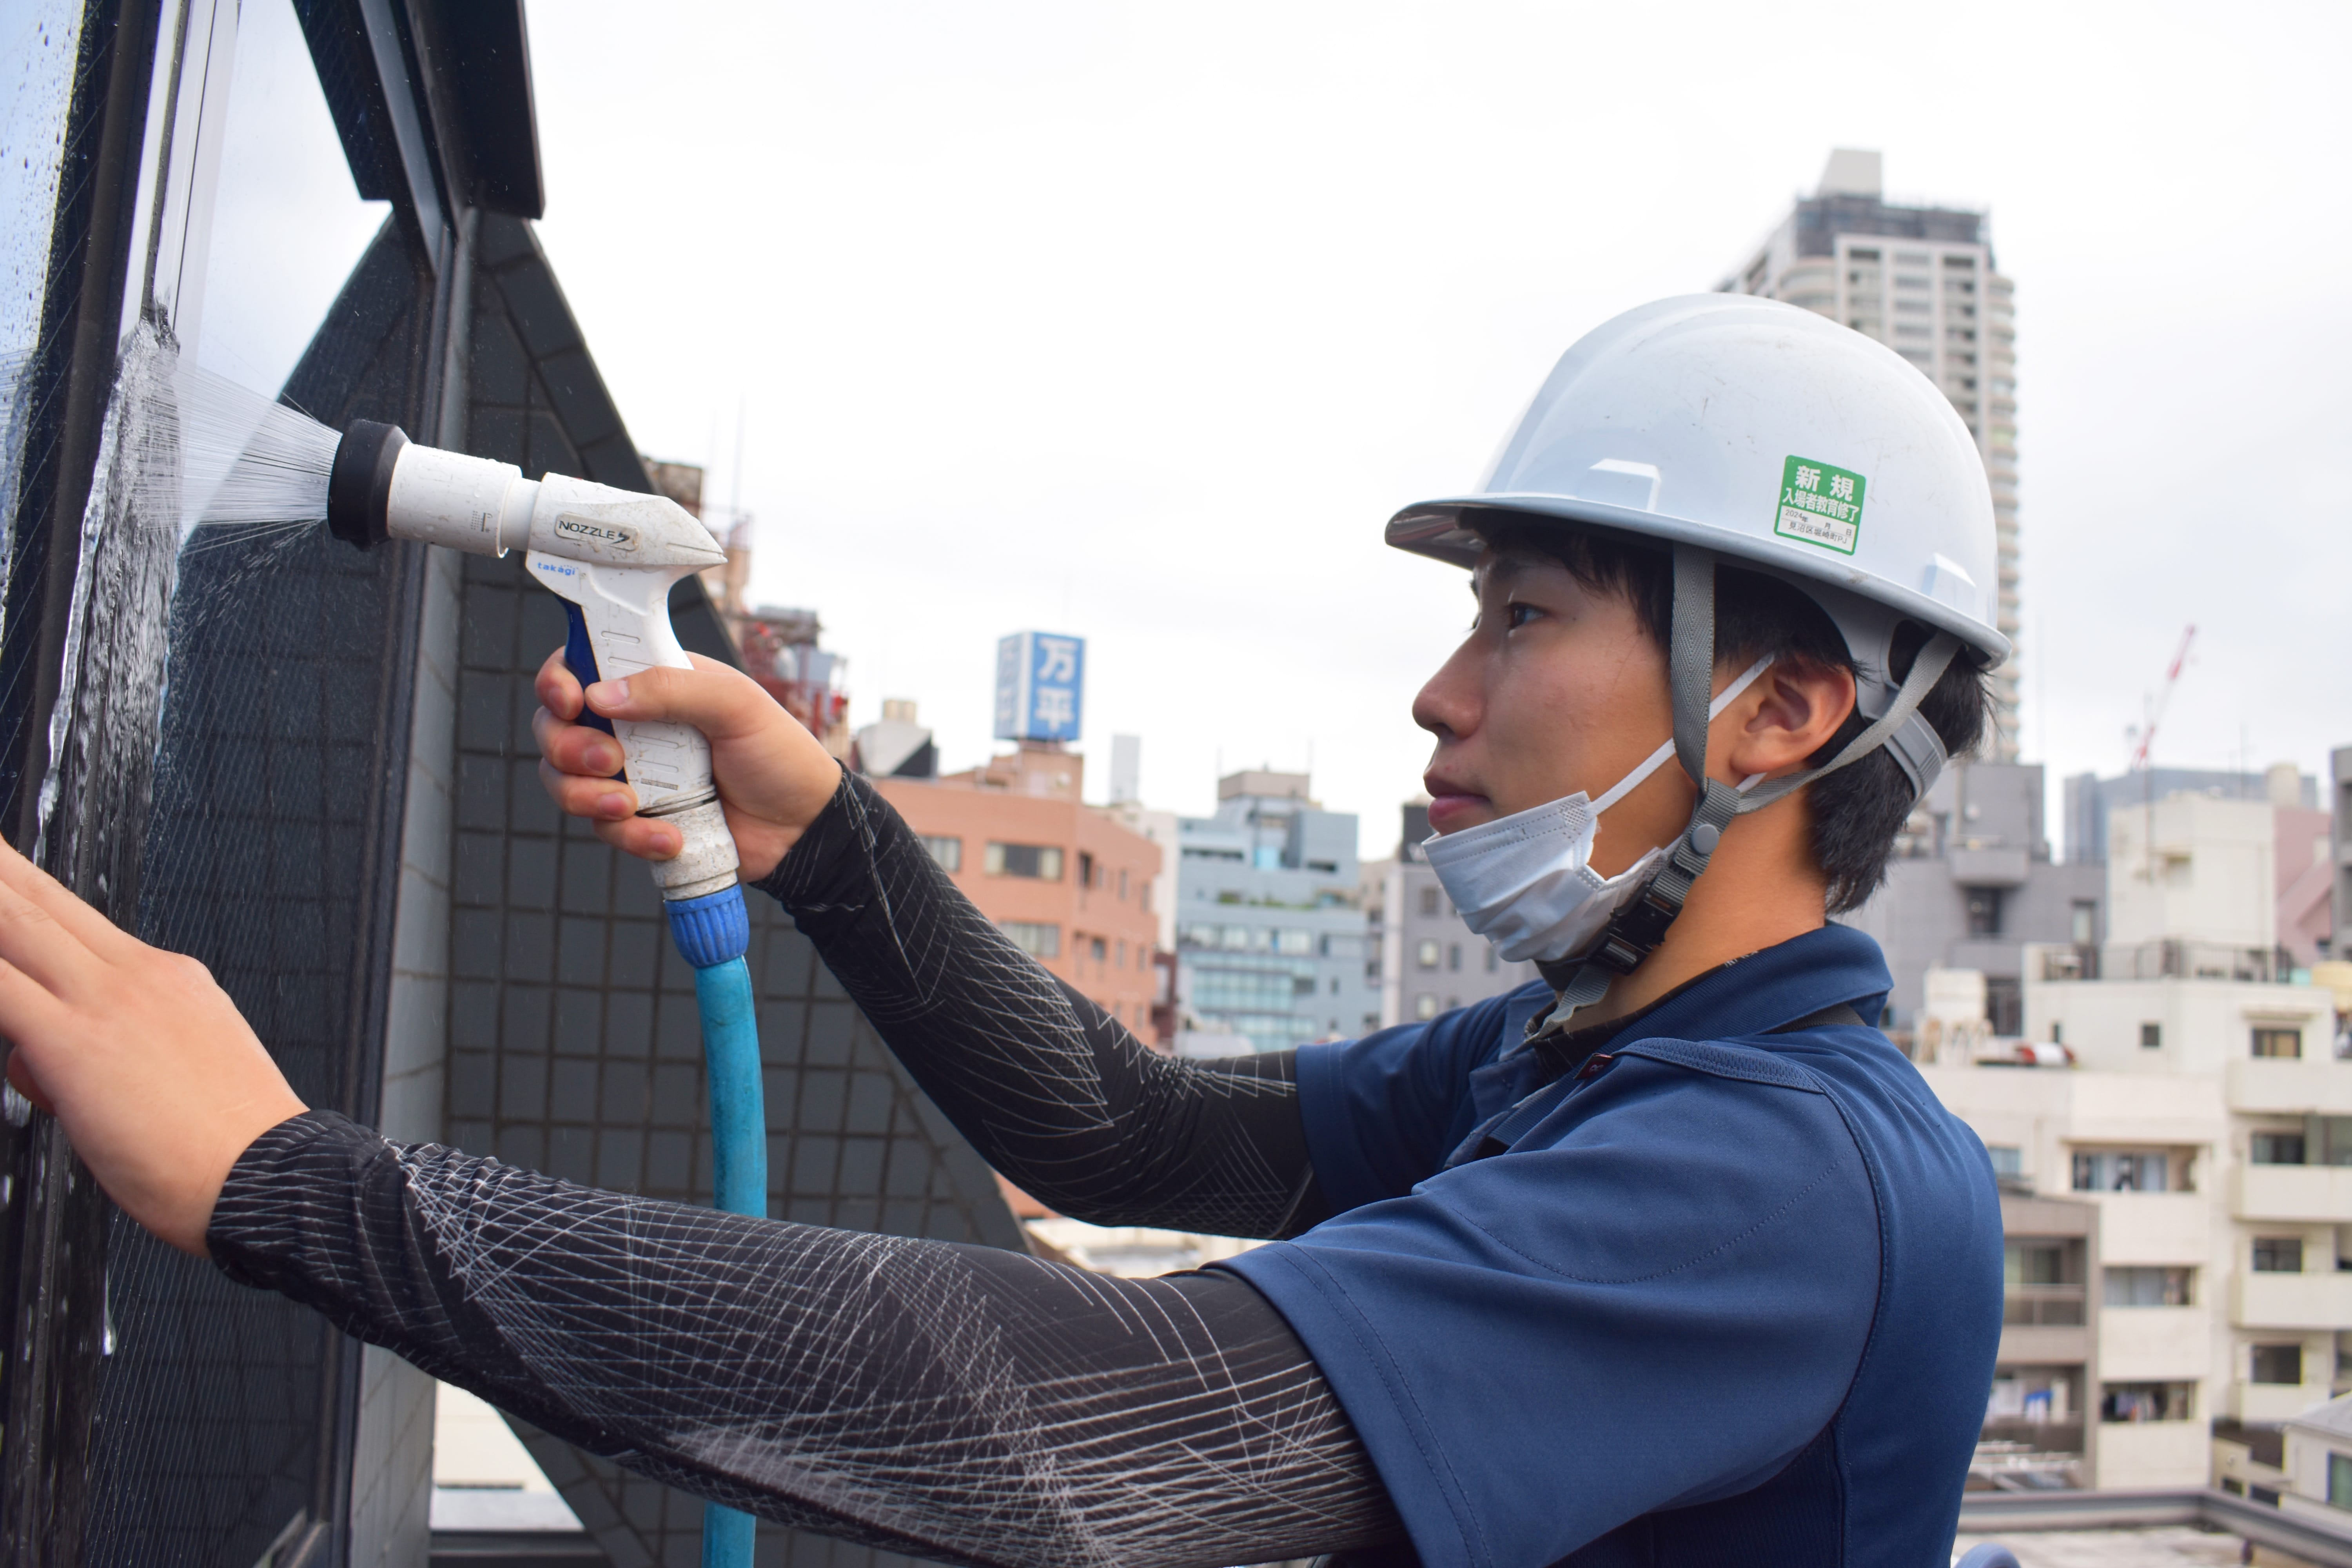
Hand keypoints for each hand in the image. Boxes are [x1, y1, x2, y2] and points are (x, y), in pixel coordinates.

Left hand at [0, 836, 305, 1254]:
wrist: (268, 1179)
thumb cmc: (226, 1148)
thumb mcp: (179, 1074)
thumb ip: (101, 1050)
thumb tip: (33, 1056)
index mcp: (171, 979)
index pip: (76, 917)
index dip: (26, 883)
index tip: (5, 865)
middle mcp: (141, 975)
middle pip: (40, 903)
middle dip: (0, 869)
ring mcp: (109, 1002)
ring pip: (16, 928)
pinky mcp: (75, 1041)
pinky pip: (3, 987)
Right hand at [533, 650, 843, 882]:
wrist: (802, 828)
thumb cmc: (780, 755)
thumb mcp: (737, 705)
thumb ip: (672, 689)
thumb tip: (602, 694)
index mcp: (654, 682)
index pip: (582, 665)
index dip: (559, 679)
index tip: (570, 700)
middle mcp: (632, 725)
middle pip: (554, 727)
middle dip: (568, 747)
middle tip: (613, 762)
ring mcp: (632, 774)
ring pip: (565, 782)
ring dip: (586, 797)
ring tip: (633, 807)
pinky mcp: (638, 819)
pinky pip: (604, 828)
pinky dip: (632, 837)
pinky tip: (671, 837)